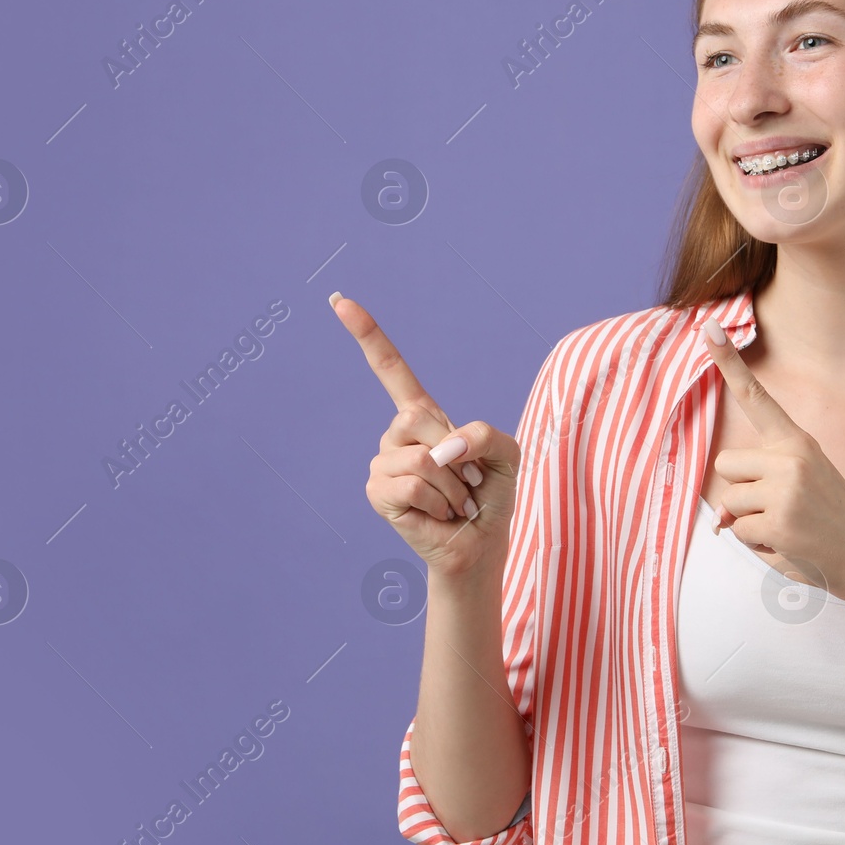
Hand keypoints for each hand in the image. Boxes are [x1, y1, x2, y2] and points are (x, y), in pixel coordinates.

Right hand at [332, 292, 520, 578]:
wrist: (479, 543)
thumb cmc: (490, 496)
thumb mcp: (506, 453)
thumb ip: (486, 434)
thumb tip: (441, 448)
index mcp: (423, 416)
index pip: (390, 369)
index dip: (367, 335)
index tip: (339, 301)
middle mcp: (395, 434)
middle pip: (416, 417)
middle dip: (455, 452)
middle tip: (465, 481)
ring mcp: (382, 462)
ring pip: (420, 457)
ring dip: (453, 485)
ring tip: (453, 501)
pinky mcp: (377, 491)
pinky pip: (413, 482)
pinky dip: (439, 502)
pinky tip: (439, 514)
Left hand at [698, 317, 844, 603]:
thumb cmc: (827, 521)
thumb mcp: (800, 485)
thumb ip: (758, 485)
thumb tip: (721, 518)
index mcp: (796, 441)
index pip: (756, 395)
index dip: (728, 362)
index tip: (706, 327)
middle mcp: (791, 457)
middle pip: (726, 464)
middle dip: (741, 489)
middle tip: (780, 506)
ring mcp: (785, 489)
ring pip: (728, 502)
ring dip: (749, 520)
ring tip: (788, 527)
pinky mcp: (778, 521)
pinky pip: (738, 531)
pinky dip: (757, 544)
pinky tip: (788, 544)